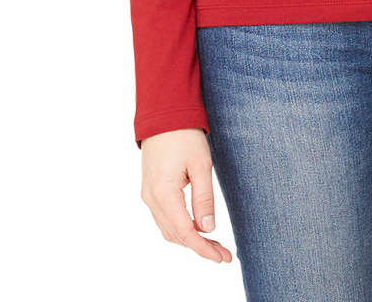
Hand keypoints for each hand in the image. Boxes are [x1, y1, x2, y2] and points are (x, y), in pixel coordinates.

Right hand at [140, 128, 233, 263]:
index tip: (222, 258)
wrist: (163, 113)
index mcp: (163, 193)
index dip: (204, 249)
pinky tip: (197, 227)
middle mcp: (151, 198)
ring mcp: (147, 194)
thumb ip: (204, 199)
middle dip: (199, 246)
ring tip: (214, 243)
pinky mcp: (150, 189)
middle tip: (223, 253)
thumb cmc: (184, 135)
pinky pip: (164, 217)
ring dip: (190, 239)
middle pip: (175, 235)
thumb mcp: (201, 165)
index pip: (185, 232)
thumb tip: (208, 229)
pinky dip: (180, 227)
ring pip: (168, 229)